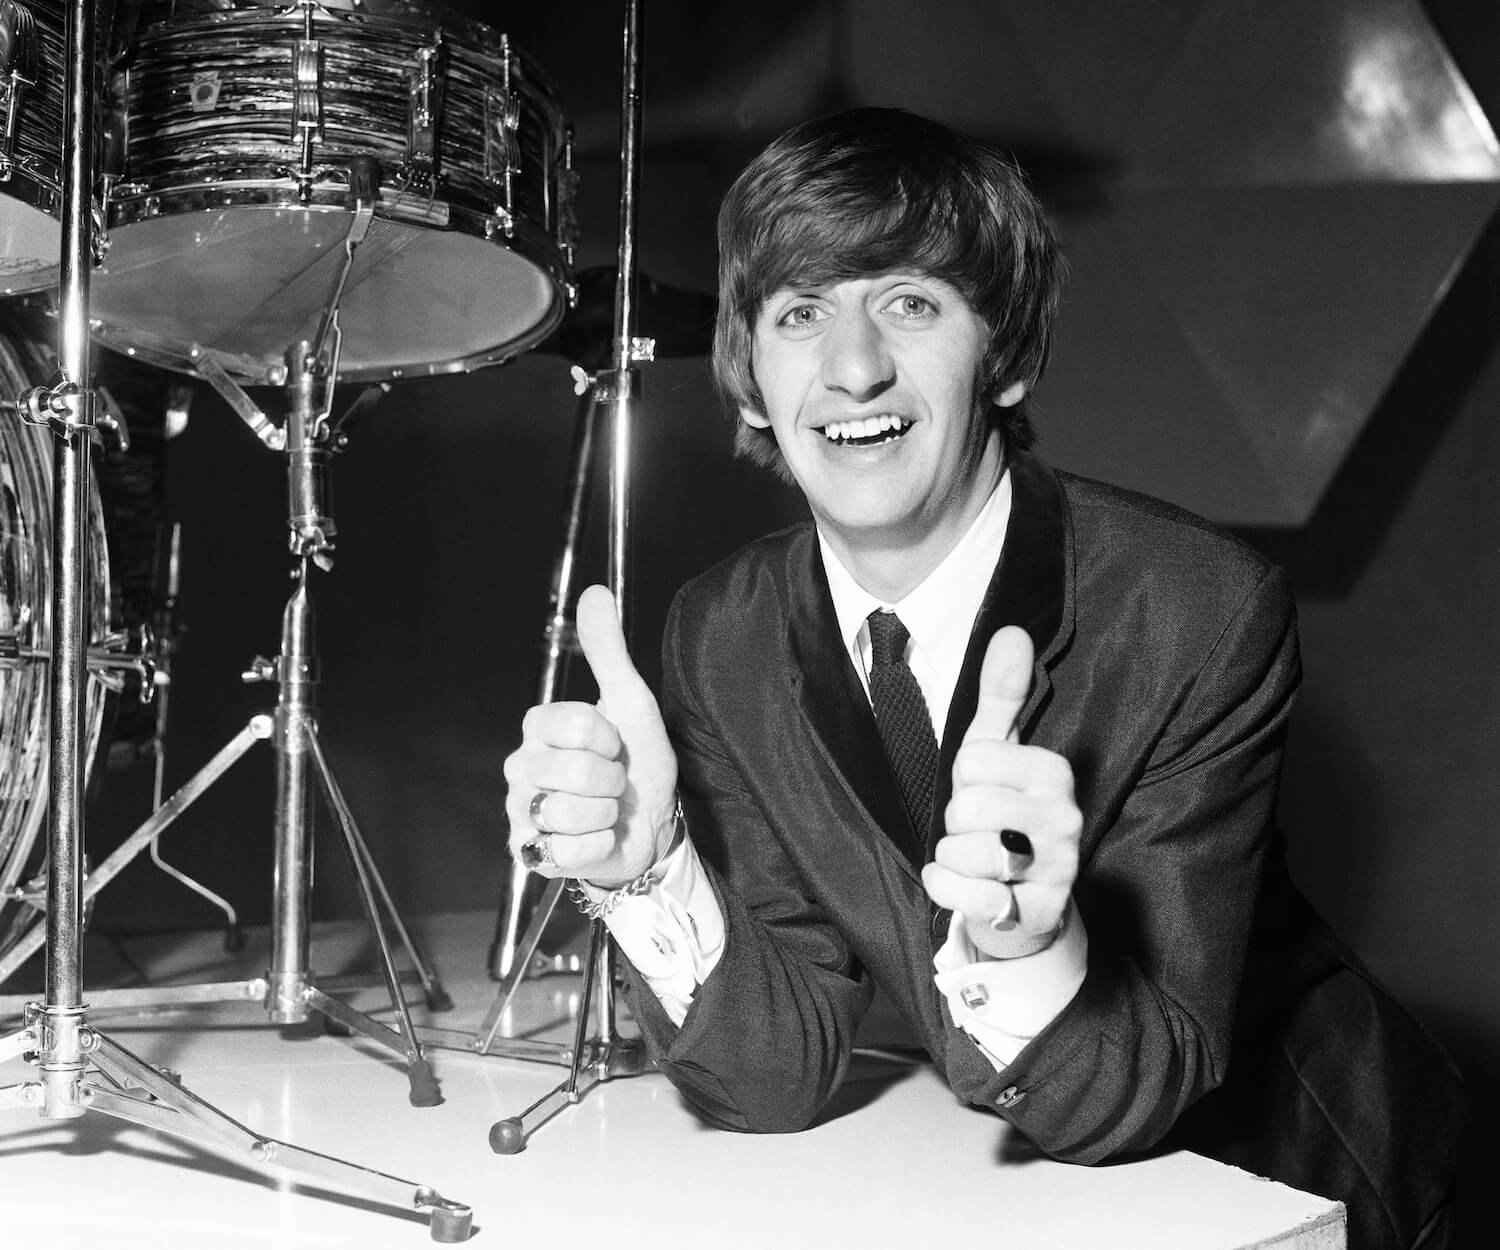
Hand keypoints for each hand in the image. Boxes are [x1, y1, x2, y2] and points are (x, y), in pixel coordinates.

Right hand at [503, 584, 678, 888]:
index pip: (576, 724)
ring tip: (605, 810)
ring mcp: (521, 811)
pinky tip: (596, 838)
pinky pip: (566, 850)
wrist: (651, 826)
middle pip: (573, 771)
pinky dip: (595, 846)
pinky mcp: (528, 853)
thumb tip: (594, 593)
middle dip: (609, 780)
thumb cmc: (637, 763)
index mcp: (540, 727)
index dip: (608, 738)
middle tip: (612, 782)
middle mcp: (521, 767)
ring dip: (604, 814)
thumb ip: (607, 651)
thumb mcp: (630, 701)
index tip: (615, 745)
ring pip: (568, 812)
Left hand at [921, 626, 1080, 958]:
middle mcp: (1064, 820)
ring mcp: (1056, 870)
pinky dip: (951, 892)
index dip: (963, 776)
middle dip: (956, 822)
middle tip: (979, 828)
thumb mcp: (996, 750)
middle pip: (967, 807)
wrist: (1021, 901)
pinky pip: (969, 897)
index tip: (983, 788)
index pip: (974, 759)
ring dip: (954, 858)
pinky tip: (969, 888)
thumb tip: (1012, 631)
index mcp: (1054, 773)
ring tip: (979, 859)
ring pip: (966, 852)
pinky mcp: (1038, 913)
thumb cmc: (1002, 814)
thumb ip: (1002, 694)